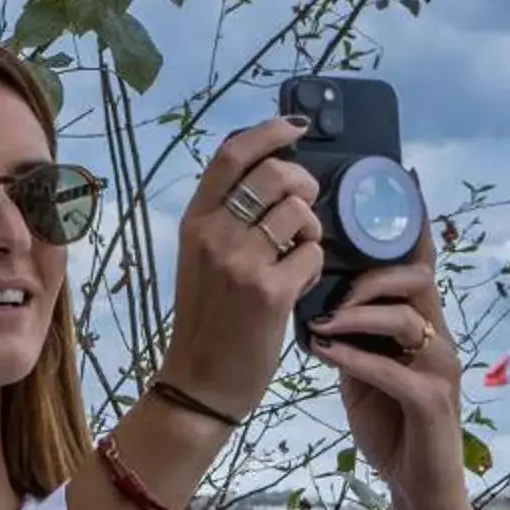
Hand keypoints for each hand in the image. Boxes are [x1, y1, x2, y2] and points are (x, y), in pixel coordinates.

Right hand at [162, 116, 323, 418]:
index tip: (296, 127)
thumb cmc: (208, 319)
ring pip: (300, 213)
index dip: (268, 132)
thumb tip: (274, 174)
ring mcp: (241, 263)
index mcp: (195, 221)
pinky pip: (312, 255)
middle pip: (276, 175)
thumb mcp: (201, 258)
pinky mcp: (270, 292)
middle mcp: (214, 235)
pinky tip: (298, 285)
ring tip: (298, 255)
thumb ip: (228, 217)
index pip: (231, 155)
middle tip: (307, 207)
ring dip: (312, 230)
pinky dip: (313, 267)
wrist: (200, 381)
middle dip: (305, 185)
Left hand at [307, 227, 471, 509]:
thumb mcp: (363, 367)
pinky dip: (355, 358)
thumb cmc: (390, 422)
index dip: (406, 225)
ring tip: (322, 322)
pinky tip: (324, 354)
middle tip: (328, 285)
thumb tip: (313, 293)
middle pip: (416, 279)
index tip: (391, 185)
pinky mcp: (432, 401)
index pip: (417, 263)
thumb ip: (351, 331)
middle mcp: (438, 336)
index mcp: (421, 322)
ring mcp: (440, 367)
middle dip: (370, 273)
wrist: (418, 485)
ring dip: (358, 315)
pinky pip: (393, 368)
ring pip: (407, 318)